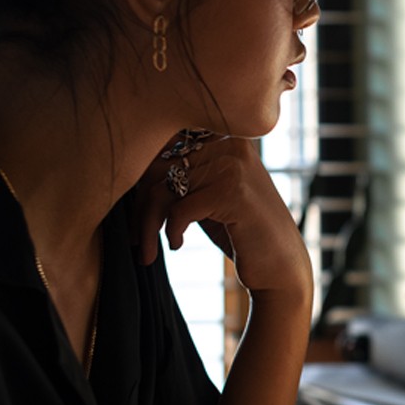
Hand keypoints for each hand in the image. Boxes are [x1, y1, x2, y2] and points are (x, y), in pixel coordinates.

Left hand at [132, 136, 312, 302]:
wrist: (281, 268)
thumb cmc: (240, 232)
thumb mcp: (207, 194)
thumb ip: (179, 173)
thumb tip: (124, 165)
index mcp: (223, 135)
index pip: (161, 144)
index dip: (139, 179)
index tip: (135, 215)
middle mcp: (229, 143)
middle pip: (157, 166)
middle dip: (139, 207)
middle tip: (136, 238)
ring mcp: (233, 166)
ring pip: (163, 189)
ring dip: (147, 225)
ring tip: (147, 250)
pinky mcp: (233, 193)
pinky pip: (178, 208)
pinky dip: (170, 231)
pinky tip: (177, 245)